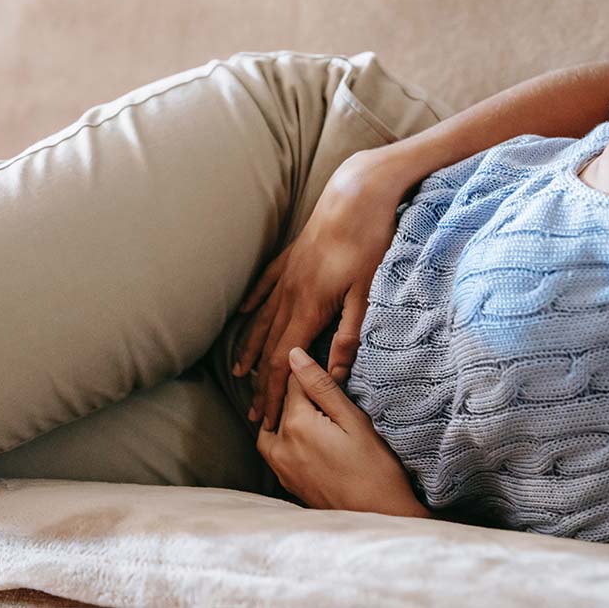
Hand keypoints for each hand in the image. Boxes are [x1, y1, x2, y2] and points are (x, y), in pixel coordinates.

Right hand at [232, 147, 416, 430]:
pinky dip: (253, 304)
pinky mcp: (292, 256)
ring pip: (262, 319)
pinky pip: (265, 286)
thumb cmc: (369, 240)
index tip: (264, 418)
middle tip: (252, 413)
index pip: (282, 360)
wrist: (357, 191)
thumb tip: (334, 373)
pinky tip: (243, 314)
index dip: (272, 392)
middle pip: (268, 346)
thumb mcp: (367, 291)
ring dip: (250, 348)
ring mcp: (288, 273)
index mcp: (309, 306)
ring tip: (239, 372)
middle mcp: (290, 293)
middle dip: (259, 382)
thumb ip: (349, 334)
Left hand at [256, 347, 431, 517]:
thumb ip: (321, 386)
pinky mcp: (287, 483)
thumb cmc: (375, 469)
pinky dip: (284, 439)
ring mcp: (281, 468)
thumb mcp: (354, 420)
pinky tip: (307, 439)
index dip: (308, 372)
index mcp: (296, 424)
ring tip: (313, 415)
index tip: (324, 372)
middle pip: (281, 405)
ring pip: (271, 429)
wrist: (380, 518)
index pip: (292, 382)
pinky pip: (274, 452)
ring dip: (286, 418)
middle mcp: (280, 445)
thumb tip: (294, 355)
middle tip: (324, 395)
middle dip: (298, 395)